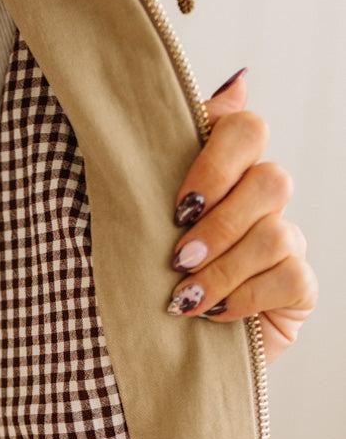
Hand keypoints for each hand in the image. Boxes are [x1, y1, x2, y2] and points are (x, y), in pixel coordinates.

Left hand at [167, 67, 317, 364]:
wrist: (150, 353)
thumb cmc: (143, 282)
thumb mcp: (139, 220)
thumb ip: (167, 157)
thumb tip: (236, 84)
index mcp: (224, 175)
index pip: (247, 130)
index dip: (218, 162)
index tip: (179, 206)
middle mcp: (261, 202)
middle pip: (271, 180)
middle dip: (220, 224)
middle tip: (180, 259)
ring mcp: (285, 244)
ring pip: (276, 234)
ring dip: (224, 269)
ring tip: (186, 298)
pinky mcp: (298, 289)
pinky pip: (290, 276)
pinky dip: (244, 298)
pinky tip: (214, 315)